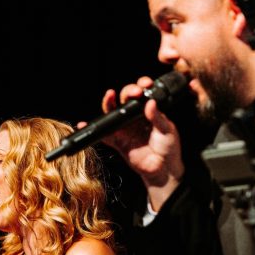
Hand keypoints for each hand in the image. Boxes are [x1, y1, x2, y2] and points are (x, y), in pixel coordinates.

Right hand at [99, 77, 185, 209]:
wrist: (164, 169)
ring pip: (113, 112)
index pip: (141, 95)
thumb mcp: (167, 131)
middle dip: (128, 91)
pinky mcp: (118, 141)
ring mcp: (125, 129)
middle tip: (135, 92)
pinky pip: (104, 135)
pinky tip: (85, 124)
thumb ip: (158, 117)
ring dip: (109, 103)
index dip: (141, 86)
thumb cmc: (169, 148)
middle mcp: (135, 118)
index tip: (145, 85)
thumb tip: (150, 102)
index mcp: (148, 112)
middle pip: (126, 99)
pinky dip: (94, 130)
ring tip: (109, 95)